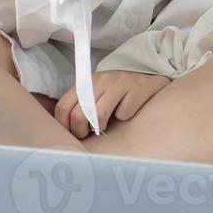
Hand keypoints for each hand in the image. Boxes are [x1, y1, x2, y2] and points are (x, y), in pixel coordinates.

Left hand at [54, 70, 172, 138]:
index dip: (65, 125)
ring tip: (105, 126)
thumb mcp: (96, 94)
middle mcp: (100, 80)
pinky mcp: (136, 89)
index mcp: (86, 82)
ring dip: (101, 126)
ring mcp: (119, 83)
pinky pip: (123, 113)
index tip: (72, 134)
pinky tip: (128, 111)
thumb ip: (81, 105)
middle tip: (88, 134)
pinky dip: (125, 117)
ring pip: (99, 115)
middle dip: (81, 131)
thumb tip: (67, 129)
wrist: (149, 78)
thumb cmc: (118, 92)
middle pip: (79, 114)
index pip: (63, 106)